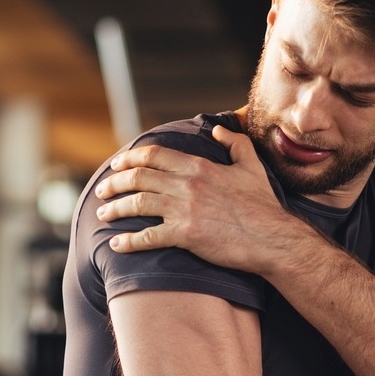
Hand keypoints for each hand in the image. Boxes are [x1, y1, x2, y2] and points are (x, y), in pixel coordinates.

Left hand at [94, 125, 293, 273]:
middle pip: (138, 177)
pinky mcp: (186, 236)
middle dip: (114, 182)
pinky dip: (128, 242)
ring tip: (103, 214)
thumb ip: (234, 143)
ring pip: (137, 204)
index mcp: (199, 167)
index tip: (116, 164)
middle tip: (102, 190)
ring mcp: (184, 210)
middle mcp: (187, 185)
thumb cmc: (262, 205)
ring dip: (114, 208)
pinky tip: (116, 245)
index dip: (129, 158)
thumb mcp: (251, 166)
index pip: (154, 155)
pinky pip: (148, 237)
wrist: (272, 238)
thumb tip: (218, 130)